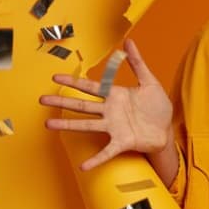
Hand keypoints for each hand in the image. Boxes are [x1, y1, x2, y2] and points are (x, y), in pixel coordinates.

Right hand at [39, 39, 173, 170]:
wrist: (166, 129)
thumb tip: (129, 41)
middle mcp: (110, 111)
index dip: (73, 82)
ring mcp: (114, 127)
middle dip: (62, 101)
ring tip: (49, 124)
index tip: (55, 77)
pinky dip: (96, 159)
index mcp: (115, 95)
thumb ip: (137, 63)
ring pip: (87, 126)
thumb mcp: (149, 82)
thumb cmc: (157, 107)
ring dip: (68, 125)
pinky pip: (106, 152)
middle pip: (81, 105)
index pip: (90, 87)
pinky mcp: (122, 142)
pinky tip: (84, 166)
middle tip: (42, 99)